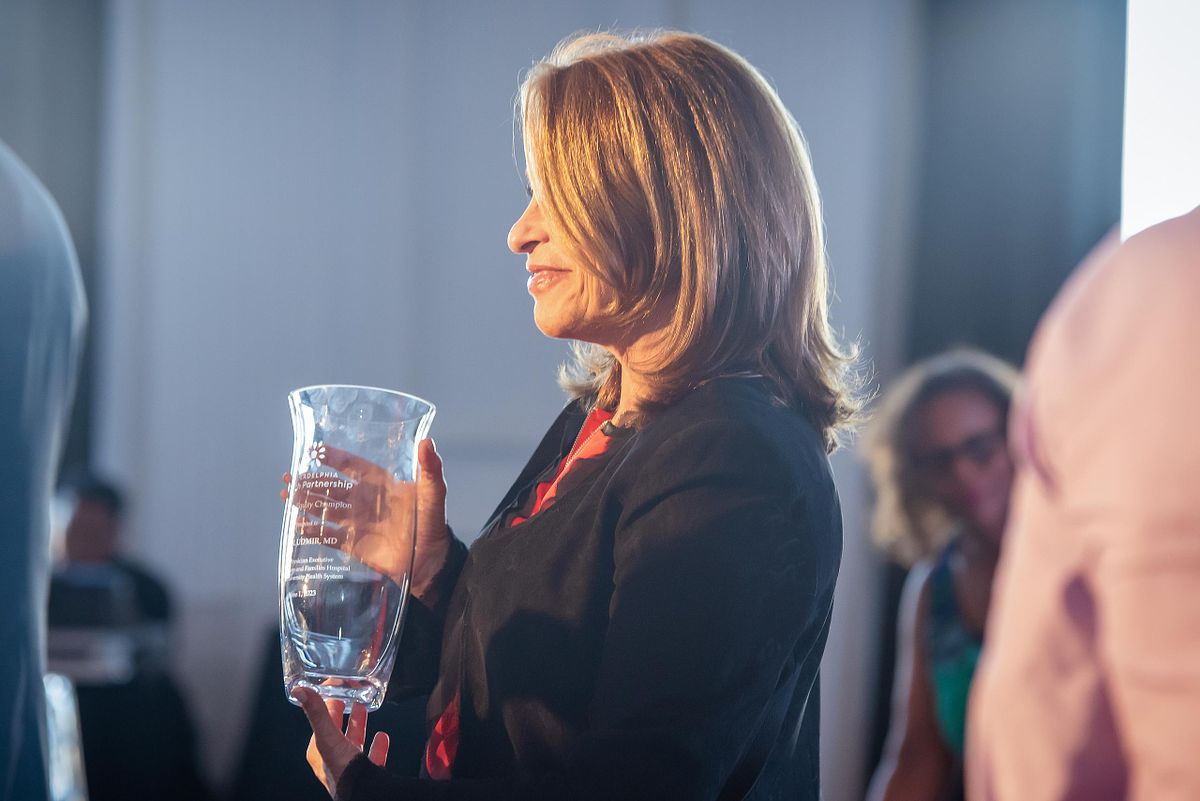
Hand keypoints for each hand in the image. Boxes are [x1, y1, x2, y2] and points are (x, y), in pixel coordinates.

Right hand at [281, 438, 449, 596]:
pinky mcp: (354, 544)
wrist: (431, 561)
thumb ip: (431, 470)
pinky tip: (297, 526)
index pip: (353, 465)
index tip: (316, 449)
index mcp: (381, 484)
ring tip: (287, 495)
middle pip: (332, 488)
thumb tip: (428, 442)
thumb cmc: (433, 523)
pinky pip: (328, 536)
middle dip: (312, 481)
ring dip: (307, 502)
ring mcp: (357, 522)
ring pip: (326, 509)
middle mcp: (365, 500)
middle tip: (291, 476)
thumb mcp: (434, 494)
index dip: (335, 457)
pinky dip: (313, 531)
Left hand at [294, 688, 388, 797]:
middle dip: (342, 713)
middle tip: (348, 696)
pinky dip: (378, 745)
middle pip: (337, 730)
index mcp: (319, 751)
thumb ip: (317, 714)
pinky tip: (382, 737)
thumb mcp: (328, 737)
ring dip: (359, 725)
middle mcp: (333, 759)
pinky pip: (373, 755)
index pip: (320, 721)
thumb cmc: (343, 770)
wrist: (365, 793)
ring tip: (363, 709)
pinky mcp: (367, 772)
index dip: (327, 702)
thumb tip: (301, 691)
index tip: (335, 686)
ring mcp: (351, 766)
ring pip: (354, 740)